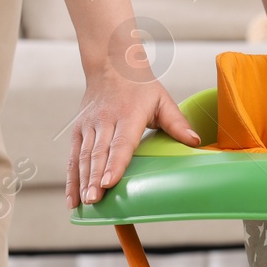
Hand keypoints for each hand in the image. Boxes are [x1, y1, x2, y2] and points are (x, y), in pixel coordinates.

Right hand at [68, 70, 199, 206]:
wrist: (111, 64)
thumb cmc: (141, 86)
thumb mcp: (163, 100)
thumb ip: (178, 123)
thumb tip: (195, 142)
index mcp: (128, 115)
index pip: (121, 143)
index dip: (115, 164)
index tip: (109, 182)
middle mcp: (105, 120)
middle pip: (99, 154)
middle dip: (95, 179)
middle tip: (95, 200)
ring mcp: (89, 125)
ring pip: (84, 157)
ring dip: (83, 181)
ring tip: (85, 202)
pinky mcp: (79, 130)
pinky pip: (73, 157)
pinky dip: (71, 178)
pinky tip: (73, 198)